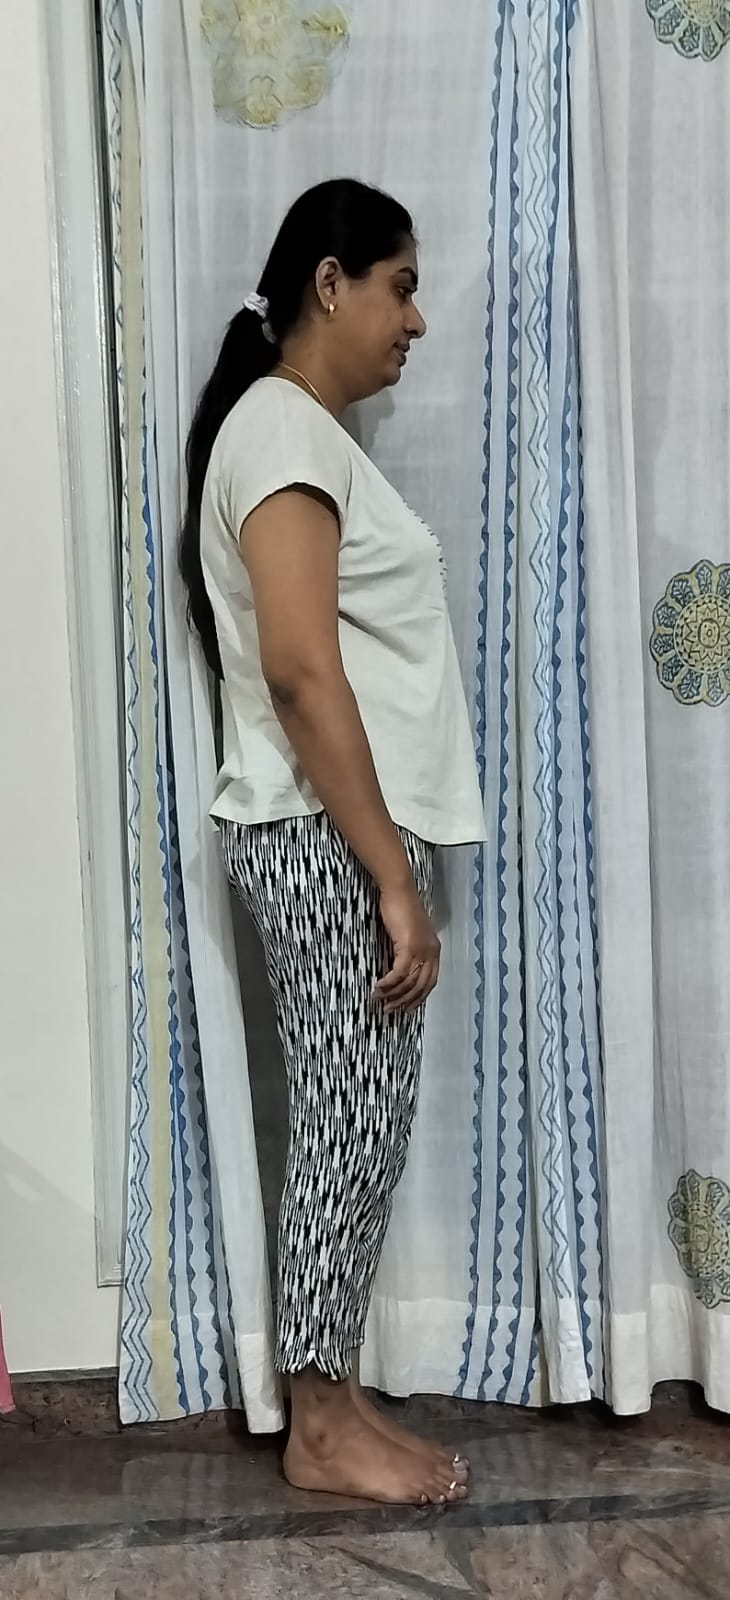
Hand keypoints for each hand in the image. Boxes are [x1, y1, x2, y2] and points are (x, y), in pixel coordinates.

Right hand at [373, 881, 440, 1013]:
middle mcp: (431, 952)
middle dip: (405, 1001)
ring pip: (409, 982)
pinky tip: (379, 987)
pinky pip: (399, 973)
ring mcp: (421, 950)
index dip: (419, 997)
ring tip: (379, 1000)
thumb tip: (401, 965)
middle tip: (390, 1009)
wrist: (399, 890)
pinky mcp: (409, 947)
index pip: (430, 981)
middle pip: (421, 986)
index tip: (407, 1008)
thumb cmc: (401, 907)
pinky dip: (389, 983)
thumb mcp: (410, 932)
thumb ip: (410, 948)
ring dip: (394, 994)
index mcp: (434, 949)